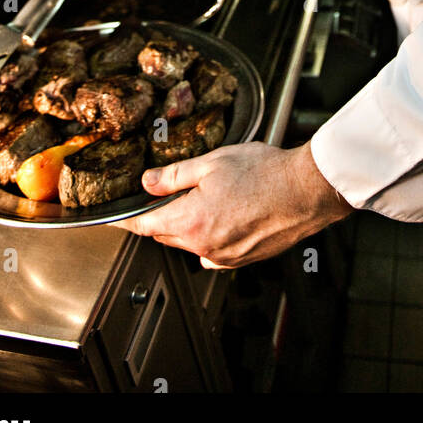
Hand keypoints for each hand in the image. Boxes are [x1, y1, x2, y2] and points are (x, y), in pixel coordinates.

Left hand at [117, 141, 352, 268]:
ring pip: (192, 243)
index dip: (128, 219)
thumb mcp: (211, 163)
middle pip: (167, 235)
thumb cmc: (264, 173)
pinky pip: (214, 252)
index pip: (145, 226)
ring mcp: (225, 257)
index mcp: (190, 222)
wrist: (305, 190)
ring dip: (190, 225)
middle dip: (164, 216)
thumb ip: (174, 176)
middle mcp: (204, 247)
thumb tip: (148, 182)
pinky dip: (212, 236)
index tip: (117, 217)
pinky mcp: (243, 259)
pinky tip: (228, 213)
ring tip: (212, 196)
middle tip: (175, 191)